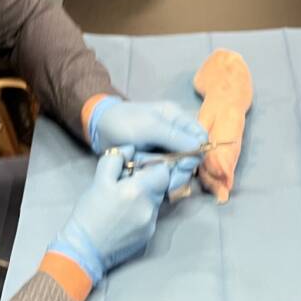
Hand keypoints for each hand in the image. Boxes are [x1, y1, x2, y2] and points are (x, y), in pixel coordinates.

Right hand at [48, 149, 169, 284]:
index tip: (138, 169)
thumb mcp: (98, 180)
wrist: (84, 249)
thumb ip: (116, 159)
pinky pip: (150, 216)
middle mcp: (150, 208)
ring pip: (155, 201)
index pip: (163, 171)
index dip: (152, 166)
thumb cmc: (89, 213)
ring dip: (144, 197)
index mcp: (139, 191)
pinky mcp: (148, 236)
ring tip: (123, 201)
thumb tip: (131, 149)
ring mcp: (151, 224)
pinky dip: (140, 212)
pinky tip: (123, 216)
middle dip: (147, 181)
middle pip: (161, 186)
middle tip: (127, 183)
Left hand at [87, 97, 208, 192]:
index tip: (185, 166)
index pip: (200, 136)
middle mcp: (175, 133)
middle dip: (182, 169)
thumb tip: (200, 148)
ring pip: (178, 167)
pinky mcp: (155, 160)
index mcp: (177, 118)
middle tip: (170, 180)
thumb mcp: (150, 127)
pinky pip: (165, 172)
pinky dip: (160, 178)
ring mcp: (165, 147)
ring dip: (169, 175)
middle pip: (191, 155)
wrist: (99, 129)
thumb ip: (175, 137)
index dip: (197, 152)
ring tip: (158, 181)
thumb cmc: (124, 122)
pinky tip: (153, 182)